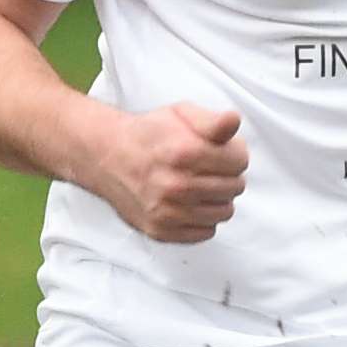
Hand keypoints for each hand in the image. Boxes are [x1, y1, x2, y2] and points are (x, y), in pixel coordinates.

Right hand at [89, 101, 249, 243]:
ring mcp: (167, 212)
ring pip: (223, 212)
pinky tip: (190, 204)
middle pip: (234, 187)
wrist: (107, 157)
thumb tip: (233, 120)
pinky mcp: (161, 230)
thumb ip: (211, 121)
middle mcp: (175, 185)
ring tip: (201, 186)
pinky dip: (203, 219)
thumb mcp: (180, 114)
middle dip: (229, 175)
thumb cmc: (148, 135)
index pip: (239, 162)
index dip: (235, 153)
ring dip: (218, 198)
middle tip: (211, 169)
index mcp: (184, 152)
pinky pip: (205, 232)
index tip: (224, 152)